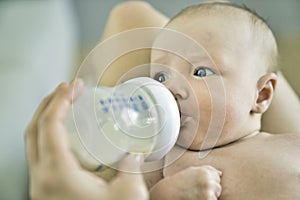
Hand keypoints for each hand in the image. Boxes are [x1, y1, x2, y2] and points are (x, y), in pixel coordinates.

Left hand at [25, 80, 147, 199]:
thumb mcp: (128, 194)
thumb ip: (132, 168)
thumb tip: (134, 155)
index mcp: (58, 174)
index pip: (50, 125)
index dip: (60, 99)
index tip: (74, 86)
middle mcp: (42, 178)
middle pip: (34, 130)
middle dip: (49, 103)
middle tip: (66, 89)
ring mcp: (41, 185)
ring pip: (34, 143)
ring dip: (47, 119)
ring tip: (64, 107)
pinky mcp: (46, 190)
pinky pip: (41, 155)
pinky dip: (50, 137)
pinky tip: (68, 137)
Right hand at [150, 165, 221, 199]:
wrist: (168, 192)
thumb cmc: (178, 182)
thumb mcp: (191, 171)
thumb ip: (207, 170)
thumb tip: (220, 173)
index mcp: (205, 172)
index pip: (217, 177)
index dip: (209, 182)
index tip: (199, 184)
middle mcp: (207, 181)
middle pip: (218, 188)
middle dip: (210, 190)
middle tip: (196, 190)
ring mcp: (207, 192)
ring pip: (215, 196)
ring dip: (208, 197)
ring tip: (195, 195)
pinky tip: (195, 198)